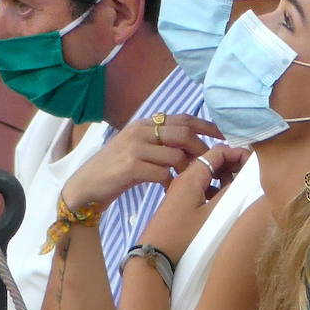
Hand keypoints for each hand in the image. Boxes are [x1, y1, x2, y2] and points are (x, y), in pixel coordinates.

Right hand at [61, 115, 221, 210]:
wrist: (85, 186)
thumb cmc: (115, 170)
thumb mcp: (137, 148)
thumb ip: (159, 142)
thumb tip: (191, 144)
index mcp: (145, 124)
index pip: (183, 118)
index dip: (206, 126)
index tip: (224, 136)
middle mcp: (140, 131)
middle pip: (184, 134)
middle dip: (202, 151)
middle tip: (211, 166)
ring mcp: (135, 147)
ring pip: (176, 155)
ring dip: (187, 171)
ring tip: (189, 182)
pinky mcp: (131, 166)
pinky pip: (163, 174)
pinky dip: (171, 184)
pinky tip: (168, 190)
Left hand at [137, 144, 250, 262]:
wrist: (154, 254)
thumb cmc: (183, 235)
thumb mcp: (212, 214)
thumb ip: (231, 193)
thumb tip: (247, 178)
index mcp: (192, 176)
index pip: (218, 151)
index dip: (238, 153)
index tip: (253, 165)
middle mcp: (185, 178)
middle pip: (213, 161)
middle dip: (233, 165)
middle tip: (250, 177)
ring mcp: (182, 190)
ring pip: (208, 175)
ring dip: (226, 178)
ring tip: (240, 191)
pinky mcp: (180, 202)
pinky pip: (202, 187)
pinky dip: (216, 189)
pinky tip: (224, 203)